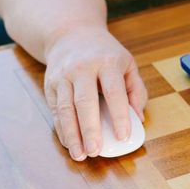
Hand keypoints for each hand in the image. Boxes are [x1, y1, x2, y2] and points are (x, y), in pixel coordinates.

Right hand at [43, 26, 147, 160]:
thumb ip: (136, 90)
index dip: (119, 116)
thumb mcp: (127, 63)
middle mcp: (82, 68)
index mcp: (107, 62)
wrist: (71, 33)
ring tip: (80, 155)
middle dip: (90, 129)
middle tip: (96, 151)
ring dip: (72, 135)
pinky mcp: (50, 84)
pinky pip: (56, 111)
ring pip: (66, 109)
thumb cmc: (106, 53)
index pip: (114, 92)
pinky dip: (62, 130)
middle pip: (85, 102)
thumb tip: (139, 119)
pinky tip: (70, 144)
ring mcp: (63, 76)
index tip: (123, 136)